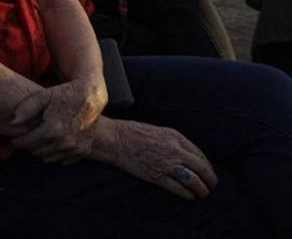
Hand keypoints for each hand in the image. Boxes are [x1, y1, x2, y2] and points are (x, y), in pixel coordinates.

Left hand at [10, 78, 107, 162]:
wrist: (91, 97)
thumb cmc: (64, 94)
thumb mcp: (43, 96)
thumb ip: (26, 109)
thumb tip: (11, 122)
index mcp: (52, 129)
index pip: (26, 143)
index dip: (17, 142)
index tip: (13, 139)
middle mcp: (65, 142)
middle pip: (36, 152)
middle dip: (29, 146)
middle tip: (27, 137)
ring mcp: (75, 147)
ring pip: (48, 158)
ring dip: (41, 150)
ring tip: (39, 139)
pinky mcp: (83, 150)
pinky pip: (63, 160)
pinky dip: (56, 154)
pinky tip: (53, 143)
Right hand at [99, 119, 217, 199]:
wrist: (115, 140)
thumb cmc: (132, 132)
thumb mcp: (159, 131)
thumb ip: (174, 142)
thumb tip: (186, 154)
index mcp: (176, 137)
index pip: (200, 155)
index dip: (207, 166)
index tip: (208, 172)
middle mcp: (175, 151)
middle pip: (202, 169)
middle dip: (210, 180)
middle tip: (211, 186)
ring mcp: (166, 164)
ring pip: (193, 181)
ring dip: (201, 190)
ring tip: (203, 194)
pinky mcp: (156, 176)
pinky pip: (178, 188)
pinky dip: (187, 194)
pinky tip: (190, 196)